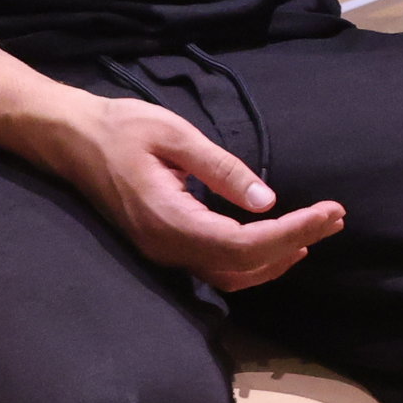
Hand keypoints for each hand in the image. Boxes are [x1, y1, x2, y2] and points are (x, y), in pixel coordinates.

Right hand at [15, 80, 347, 291]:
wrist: (68, 138)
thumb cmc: (118, 128)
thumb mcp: (174, 136)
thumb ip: (221, 169)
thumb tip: (267, 202)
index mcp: (171, 220)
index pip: (246, 243)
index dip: (294, 232)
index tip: (330, 212)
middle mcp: (168, 248)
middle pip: (245, 266)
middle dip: (295, 244)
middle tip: (335, 217)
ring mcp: (164, 253)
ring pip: (232, 275)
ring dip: (277, 259)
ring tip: (315, 231)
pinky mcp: (164, 247)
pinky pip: (217, 267)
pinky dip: (253, 260)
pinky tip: (276, 241)